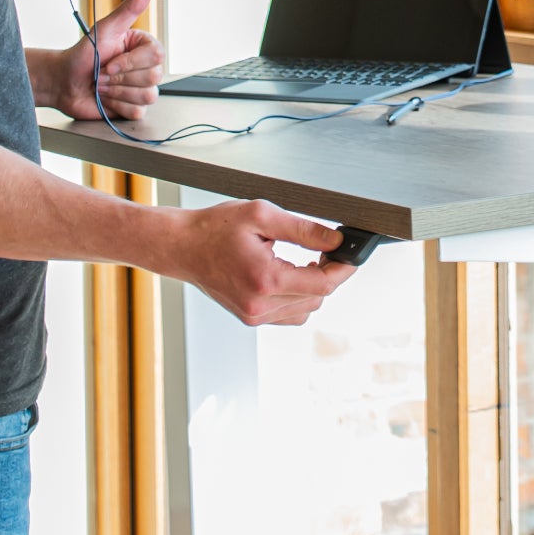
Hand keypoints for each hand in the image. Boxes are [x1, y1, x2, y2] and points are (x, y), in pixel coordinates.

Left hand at [63, 0, 165, 118]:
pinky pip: (138, 112)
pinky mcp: (133, 108)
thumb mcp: (105, 29)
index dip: (131, 62)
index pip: (156, 57)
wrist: (64, 82)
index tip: (109, 61)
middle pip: (153, 77)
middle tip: (102, 73)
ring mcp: (140, 89)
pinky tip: (106, 99)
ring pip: (147, 96)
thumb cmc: (83, 54)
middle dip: (120, 78)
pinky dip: (117, 106)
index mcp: (144, 48)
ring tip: (102, 85)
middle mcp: (146, 68)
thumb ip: (128, 9)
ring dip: (117, 92)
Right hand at [165, 199, 355, 326]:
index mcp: (265, 280)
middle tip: (325, 249)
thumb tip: (335, 242)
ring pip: (306, 309)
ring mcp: (254, 316)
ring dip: (313, 287)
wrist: (181, 247)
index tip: (351, 254)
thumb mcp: (262, 215)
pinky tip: (288, 274)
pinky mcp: (250, 318)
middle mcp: (260, 305)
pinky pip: (289, 314)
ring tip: (304, 260)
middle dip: (328, 274)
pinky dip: (297, 297)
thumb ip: (304, 230)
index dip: (344, 269)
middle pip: (318, 298)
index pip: (323, 284)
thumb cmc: (215, 228)